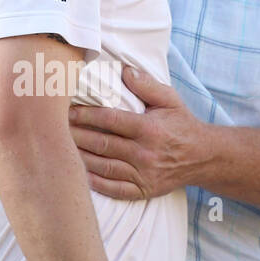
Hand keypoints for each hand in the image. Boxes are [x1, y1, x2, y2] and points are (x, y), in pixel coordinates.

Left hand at [68, 65, 205, 200]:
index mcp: (150, 129)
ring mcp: (144, 175)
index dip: (87, 115)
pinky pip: (114, 189)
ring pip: (104, 167)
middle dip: (77, 135)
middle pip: (103, 144)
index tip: (68, 111)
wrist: (203, 157)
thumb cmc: (181, 124)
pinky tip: (79, 175)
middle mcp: (146, 153)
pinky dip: (96, 184)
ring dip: (81, 158)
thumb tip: (124, 70)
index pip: (111, 120)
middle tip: (56, 129)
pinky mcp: (144, 191)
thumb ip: (147, 85)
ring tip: (61, 149)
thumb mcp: (170, 100)